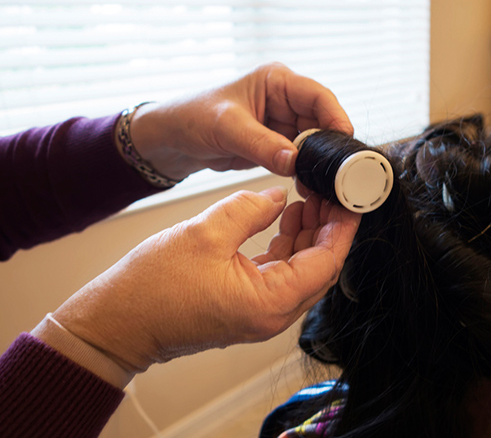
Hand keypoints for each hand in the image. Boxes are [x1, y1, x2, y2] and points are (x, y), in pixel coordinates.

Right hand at [53, 187, 360, 372]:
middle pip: (320, 266)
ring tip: (309, 196)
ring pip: (301, 268)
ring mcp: (260, 311)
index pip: (327, 262)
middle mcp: (272, 313)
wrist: (116, 322)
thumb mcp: (206, 232)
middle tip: (331, 191)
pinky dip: (287, 245)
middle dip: (329, 226)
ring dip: (309, 233)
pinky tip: (286, 217)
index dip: (343, 227)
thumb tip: (277, 196)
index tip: (352, 199)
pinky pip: (280, 273)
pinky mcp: (246, 304)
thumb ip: (250, 209)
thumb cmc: (152, 287)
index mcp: (270, 302)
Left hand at [129, 63, 352, 179]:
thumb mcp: (227, 127)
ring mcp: (283, 125)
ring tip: (321, 182)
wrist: (173, 140)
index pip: (318, 97)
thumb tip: (294, 161)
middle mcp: (285, 101)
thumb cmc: (192, 117)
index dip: (336, 118)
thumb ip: (261, 144)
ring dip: (317, 162)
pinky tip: (307, 185)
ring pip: (315, 144)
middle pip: (322, 123)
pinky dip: (305, 172)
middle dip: (328, 147)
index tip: (343, 143)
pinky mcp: (277, 146)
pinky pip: (300, 158)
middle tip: (334, 171)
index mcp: (277, 81)